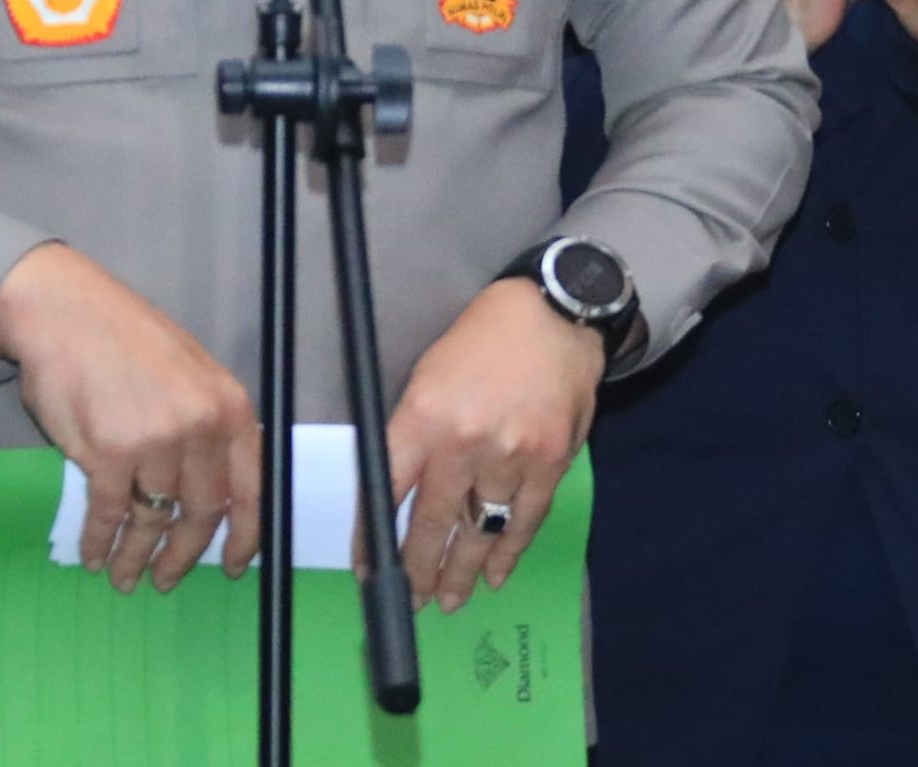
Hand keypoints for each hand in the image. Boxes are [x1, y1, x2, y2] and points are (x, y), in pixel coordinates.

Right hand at [0, 243, 260, 594]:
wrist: (65, 312)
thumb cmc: (126, 340)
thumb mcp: (192, 374)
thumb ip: (209, 426)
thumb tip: (217, 492)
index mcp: (229, 408)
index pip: (249, 491)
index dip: (243, 538)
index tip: (231, 568)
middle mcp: (201, 428)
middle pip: (201, 514)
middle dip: (183, 556)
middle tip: (166, 580)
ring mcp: (156, 442)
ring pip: (154, 520)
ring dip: (137, 558)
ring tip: (125, 578)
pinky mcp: (109, 453)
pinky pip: (110, 514)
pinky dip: (100, 541)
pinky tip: (93, 555)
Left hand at [384, 281, 601, 612]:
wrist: (550, 316)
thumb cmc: (478, 342)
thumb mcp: (427, 378)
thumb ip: (414, 435)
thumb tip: (398, 493)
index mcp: (422, 416)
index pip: (386, 489)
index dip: (374, 537)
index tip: (367, 570)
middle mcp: (463, 442)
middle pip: (433, 522)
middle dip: (418, 569)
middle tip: (412, 600)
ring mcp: (510, 456)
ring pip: (479, 531)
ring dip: (461, 573)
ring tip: (448, 601)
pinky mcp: (550, 464)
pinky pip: (525, 522)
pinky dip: (508, 554)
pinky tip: (495, 577)